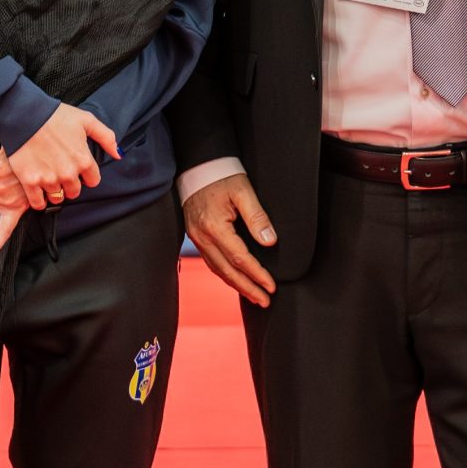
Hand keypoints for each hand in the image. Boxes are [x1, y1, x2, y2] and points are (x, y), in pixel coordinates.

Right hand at [6, 103, 119, 208]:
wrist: (24, 115)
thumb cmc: (54, 115)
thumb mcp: (86, 120)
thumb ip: (105, 137)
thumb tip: (118, 154)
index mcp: (83, 160)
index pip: (93, 181)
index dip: (86, 175)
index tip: (78, 169)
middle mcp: (68, 174)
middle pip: (75, 192)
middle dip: (70, 184)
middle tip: (61, 172)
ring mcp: (49, 179)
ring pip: (57, 197)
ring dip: (54, 190)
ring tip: (48, 178)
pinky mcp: (30, 182)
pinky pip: (38, 202)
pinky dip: (39, 200)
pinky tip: (38, 191)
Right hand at [182, 171, 277, 307]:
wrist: (196, 166)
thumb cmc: (221, 175)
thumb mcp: (243, 191)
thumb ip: (257, 217)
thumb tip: (270, 241)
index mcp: (214, 227)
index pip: (240, 258)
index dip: (257, 275)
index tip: (271, 286)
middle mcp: (202, 236)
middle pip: (227, 270)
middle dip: (247, 288)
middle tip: (265, 301)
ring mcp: (196, 238)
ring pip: (217, 269)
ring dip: (236, 285)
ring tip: (254, 296)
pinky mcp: (195, 236)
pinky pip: (211, 261)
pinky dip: (225, 274)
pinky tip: (235, 279)